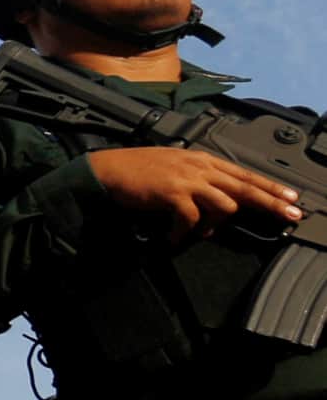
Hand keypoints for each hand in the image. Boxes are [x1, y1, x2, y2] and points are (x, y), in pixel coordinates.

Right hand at [85, 145, 302, 234]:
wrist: (106, 171)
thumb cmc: (136, 172)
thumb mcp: (174, 168)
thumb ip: (198, 180)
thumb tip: (216, 207)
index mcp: (202, 160)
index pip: (245, 174)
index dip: (270, 186)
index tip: (291, 197)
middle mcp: (200, 167)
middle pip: (246, 187)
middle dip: (272, 202)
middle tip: (292, 215)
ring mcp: (188, 179)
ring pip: (224, 205)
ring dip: (213, 226)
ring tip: (198, 233)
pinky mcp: (173, 193)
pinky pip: (191, 220)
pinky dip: (182, 234)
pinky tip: (171, 239)